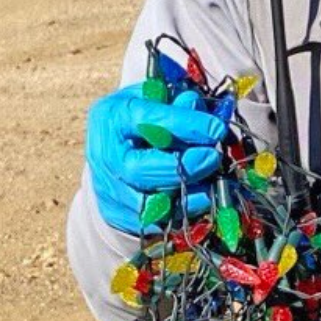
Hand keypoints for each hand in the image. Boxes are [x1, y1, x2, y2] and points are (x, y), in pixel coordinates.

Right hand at [84, 84, 226, 235]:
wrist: (113, 151)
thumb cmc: (141, 119)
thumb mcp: (155, 99)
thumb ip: (175, 100)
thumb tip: (194, 104)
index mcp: (110, 118)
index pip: (145, 121)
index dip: (184, 125)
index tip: (216, 129)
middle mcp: (104, 156)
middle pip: (139, 170)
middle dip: (182, 166)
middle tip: (213, 156)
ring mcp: (109, 189)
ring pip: (150, 202)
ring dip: (188, 192)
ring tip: (213, 178)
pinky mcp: (119, 215)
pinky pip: (157, 221)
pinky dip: (185, 210)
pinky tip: (205, 195)